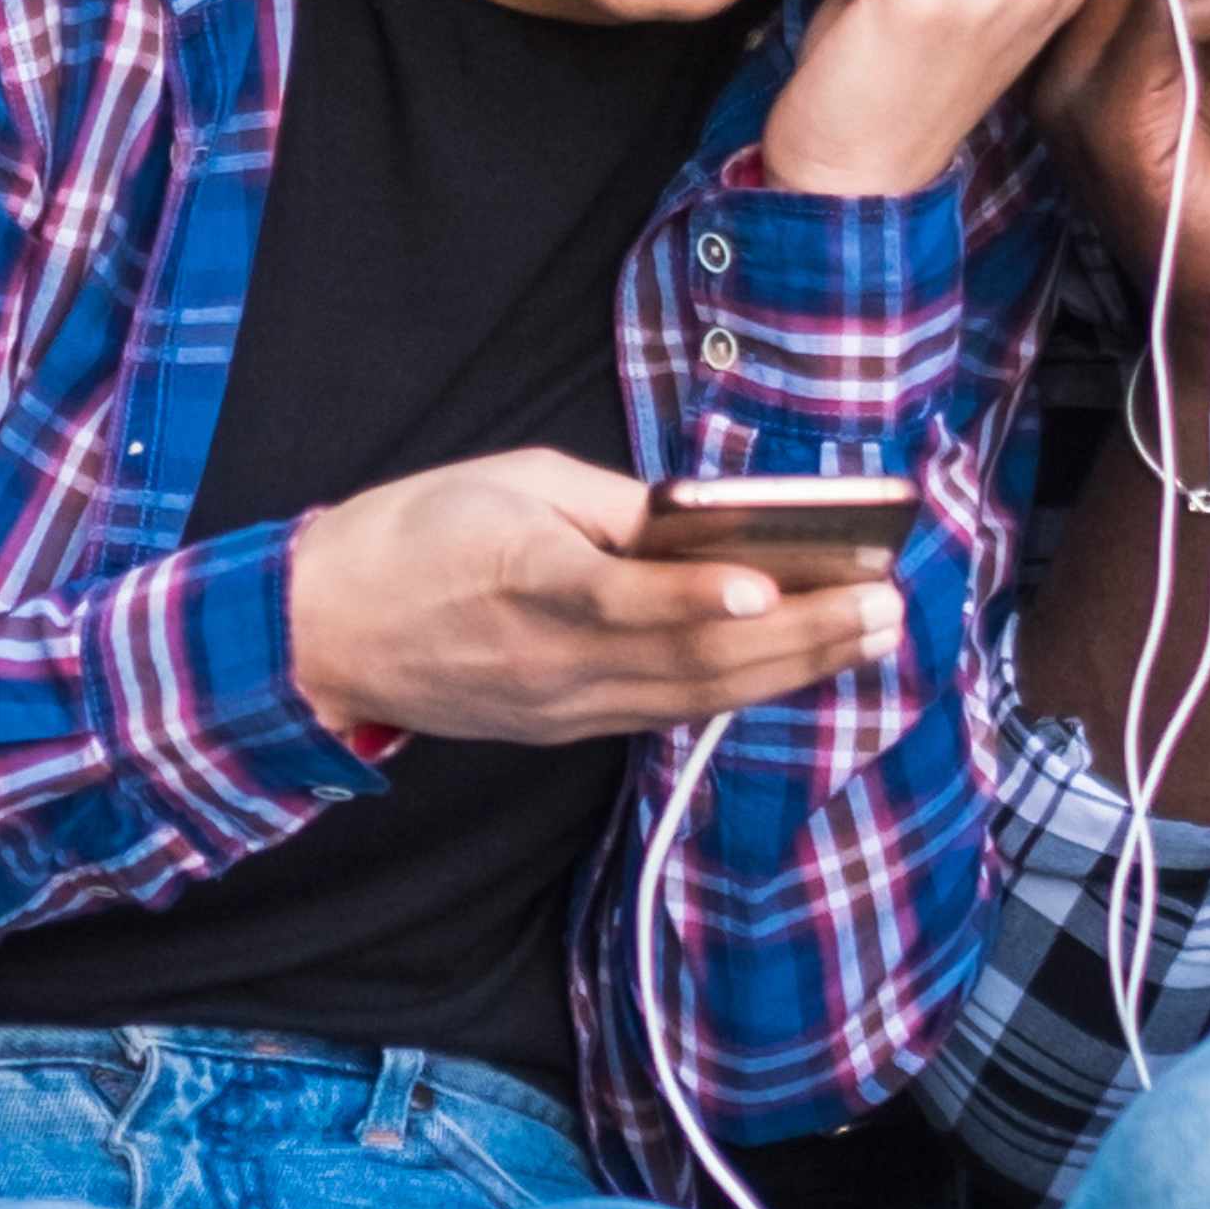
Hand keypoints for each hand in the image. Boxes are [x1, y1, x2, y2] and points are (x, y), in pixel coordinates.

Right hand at [285, 448, 912, 744]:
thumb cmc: (415, 534)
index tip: (773, 583)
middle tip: (884, 604)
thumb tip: (699, 519)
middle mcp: (554, 659)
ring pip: (696, 694)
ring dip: (792, 669)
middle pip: (691, 654)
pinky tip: (801, 667)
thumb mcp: (509, 480)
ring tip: (870, 635)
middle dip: (800, 633)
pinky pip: (669, 710)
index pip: (622, 596)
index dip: (698, 594)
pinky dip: (741, 690)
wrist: (325, 634)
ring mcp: (564, 706)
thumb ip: (610, 506)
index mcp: (526, 579)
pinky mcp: (566, 728)